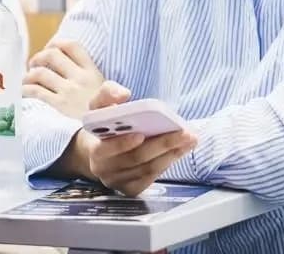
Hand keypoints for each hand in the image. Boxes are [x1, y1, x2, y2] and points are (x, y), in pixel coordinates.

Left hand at [22, 40, 104, 119]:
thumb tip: (71, 70)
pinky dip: (26, 90)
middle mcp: (80, 79)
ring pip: (40, 73)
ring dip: (29, 75)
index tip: (50, 49)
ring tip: (27, 80)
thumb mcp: (108, 94)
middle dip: (39, 57)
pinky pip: (36, 92)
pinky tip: (24, 94)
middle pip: (52, 55)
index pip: (72, 46)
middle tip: (34, 65)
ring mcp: (68, 93)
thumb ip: (90, 79)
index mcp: (92, 73)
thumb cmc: (105, 117)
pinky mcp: (57, 107)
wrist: (108, 138)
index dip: (57, 43)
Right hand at [72, 82, 196, 196]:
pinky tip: (181, 150)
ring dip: (172, 154)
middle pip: (135, 159)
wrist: (96, 151)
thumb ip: (107, 93)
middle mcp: (104, 170)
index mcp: (93, 149)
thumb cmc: (102, 125)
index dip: (122, 144)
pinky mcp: (131, 189)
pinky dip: (168, 162)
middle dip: (162, 145)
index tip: (141, 134)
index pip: (106, 150)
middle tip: (184, 132)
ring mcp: (118, 182)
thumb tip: (123, 94)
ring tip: (190, 139)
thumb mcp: (98, 104)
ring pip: (147, 169)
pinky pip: (152, 177)